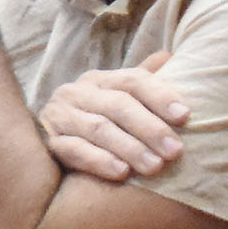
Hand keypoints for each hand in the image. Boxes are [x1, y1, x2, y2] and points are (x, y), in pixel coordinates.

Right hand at [39, 51, 189, 181]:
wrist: (42, 143)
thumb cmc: (93, 121)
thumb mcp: (116, 98)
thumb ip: (142, 82)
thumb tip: (169, 56)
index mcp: (99, 80)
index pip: (132, 81)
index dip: (160, 96)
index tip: (185, 115)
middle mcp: (77, 92)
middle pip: (118, 105)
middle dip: (150, 128)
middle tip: (175, 150)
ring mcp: (60, 116)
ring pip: (98, 128)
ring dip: (130, 148)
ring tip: (155, 167)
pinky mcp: (48, 142)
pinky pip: (73, 149)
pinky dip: (98, 160)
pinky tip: (121, 173)